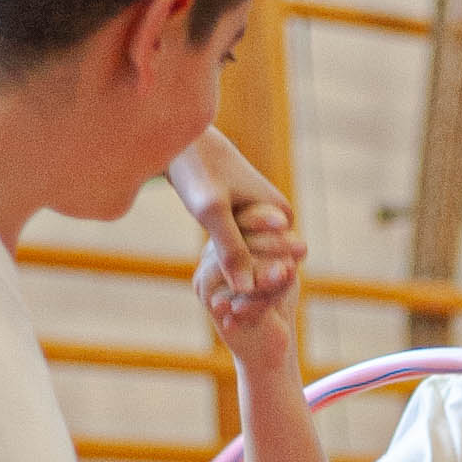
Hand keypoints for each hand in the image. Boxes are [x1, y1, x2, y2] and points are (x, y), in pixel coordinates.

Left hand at [171, 129, 303, 330]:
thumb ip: (230, 248)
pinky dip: (230, 273)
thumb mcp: (211, 210)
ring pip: (253, 262)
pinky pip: (241, 252)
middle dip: (251, 294)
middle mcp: (278, 217)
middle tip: (226, 320)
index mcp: (281, 214)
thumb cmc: (197, 169)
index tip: (236, 315)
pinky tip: (215, 297)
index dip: (259, 293)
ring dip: (240, 288)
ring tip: (220, 314)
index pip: (279, 264)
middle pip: (268, 265)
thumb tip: (245, 286)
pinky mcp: (242, 219)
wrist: (180, 140)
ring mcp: (261, 218)